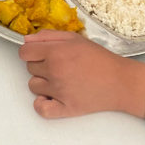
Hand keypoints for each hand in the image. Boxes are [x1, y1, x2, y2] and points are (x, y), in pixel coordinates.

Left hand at [19, 31, 144, 118]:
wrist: (120, 81)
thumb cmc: (100, 59)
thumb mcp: (74, 38)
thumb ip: (47, 36)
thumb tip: (27, 40)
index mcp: (56, 52)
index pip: (24, 52)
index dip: (30, 51)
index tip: (37, 53)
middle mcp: (55, 71)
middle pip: (29, 68)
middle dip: (40, 65)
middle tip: (56, 64)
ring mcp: (59, 91)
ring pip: (33, 86)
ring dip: (42, 82)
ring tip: (58, 79)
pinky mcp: (66, 108)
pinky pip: (41, 109)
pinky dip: (42, 104)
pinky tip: (50, 97)